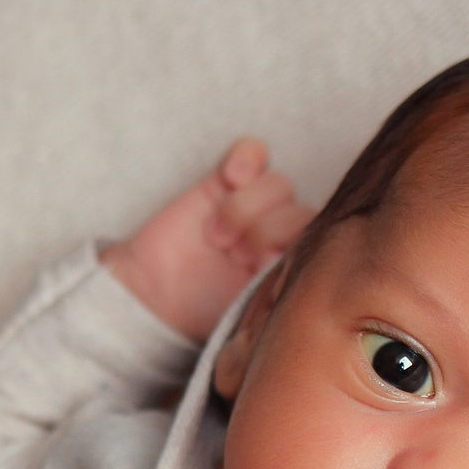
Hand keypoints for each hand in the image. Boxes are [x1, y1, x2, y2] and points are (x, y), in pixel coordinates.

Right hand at [101, 138, 315, 341]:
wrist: (151, 298)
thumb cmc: (201, 312)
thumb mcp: (247, 316)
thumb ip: (277, 292)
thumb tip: (295, 265)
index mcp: (291, 268)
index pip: (318, 245)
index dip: (295, 252)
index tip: (265, 270)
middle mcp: (279, 236)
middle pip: (301, 214)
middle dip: (269, 234)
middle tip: (238, 257)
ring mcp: (256, 206)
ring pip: (278, 185)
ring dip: (246, 210)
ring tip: (218, 238)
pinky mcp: (227, 180)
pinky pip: (254, 152)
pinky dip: (247, 159)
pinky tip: (230, 177)